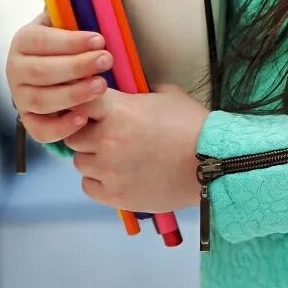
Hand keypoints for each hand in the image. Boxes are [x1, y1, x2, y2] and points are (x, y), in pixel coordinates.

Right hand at [6, 9, 112, 146]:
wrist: (55, 70)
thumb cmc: (68, 43)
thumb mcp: (66, 22)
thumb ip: (73, 10)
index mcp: (23, 40)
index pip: (42, 41)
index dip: (71, 41)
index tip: (100, 39)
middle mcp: (14, 69)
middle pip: (42, 72)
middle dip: (77, 66)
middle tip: (108, 60)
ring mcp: (20, 97)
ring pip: (42, 100)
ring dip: (74, 94)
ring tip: (102, 86)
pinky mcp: (29, 120)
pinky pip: (40, 130)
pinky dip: (61, 127)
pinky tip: (84, 118)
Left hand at [66, 83, 208, 212]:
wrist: (214, 163)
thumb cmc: (193, 126)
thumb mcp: (168, 94)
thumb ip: (140, 92)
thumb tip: (129, 90)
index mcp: (118, 110)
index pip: (78, 101)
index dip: (81, 105)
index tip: (88, 109)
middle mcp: (107, 139)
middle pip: (73, 135)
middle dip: (86, 133)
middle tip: (104, 135)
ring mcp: (109, 170)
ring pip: (79, 162)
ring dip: (93, 158)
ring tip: (116, 158)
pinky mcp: (115, 196)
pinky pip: (88, 186)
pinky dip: (98, 181)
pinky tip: (117, 175)